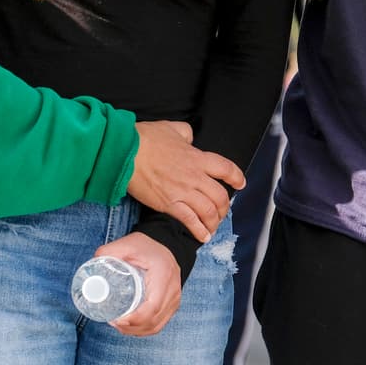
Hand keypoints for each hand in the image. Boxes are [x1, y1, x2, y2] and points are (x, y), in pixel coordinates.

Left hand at [96, 232, 180, 335]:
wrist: (168, 243)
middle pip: (153, 320)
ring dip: (137, 331)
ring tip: (119, 325)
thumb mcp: (127, 244)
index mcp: (163, 275)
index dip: (135, 319)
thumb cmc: (147, 245)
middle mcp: (173, 290)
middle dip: (132, 327)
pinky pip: (160, 323)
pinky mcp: (173, 303)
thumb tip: (92, 264)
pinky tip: (131, 327)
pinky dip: (145, 329)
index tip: (117, 319)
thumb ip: (109, 251)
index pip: (152, 306)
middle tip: (113, 322)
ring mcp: (175, 298)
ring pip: (157, 325)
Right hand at [128, 120, 243, 242]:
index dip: (236, 177)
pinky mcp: (169, 204)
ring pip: (208, 211)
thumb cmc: (145, 138)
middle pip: (220, 196)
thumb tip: (190, 138)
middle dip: (224, 207)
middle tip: (221, 211)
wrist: (125, 152)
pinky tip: (202, 236)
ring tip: (212, 226)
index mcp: (197, 157)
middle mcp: (194, 176)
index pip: (226, 168)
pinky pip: (190, 221)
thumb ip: (186, 133)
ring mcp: (182, 192)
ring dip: (214, 221)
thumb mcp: (171, 127)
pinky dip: (199, 231)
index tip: (240, 183)